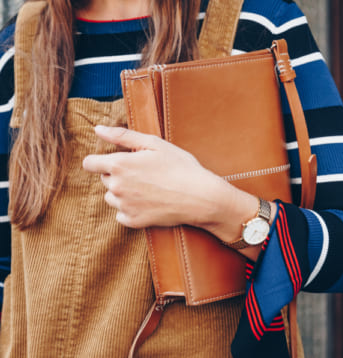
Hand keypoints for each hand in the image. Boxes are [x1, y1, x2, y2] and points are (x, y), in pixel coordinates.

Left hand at [82, 125, 240, 228]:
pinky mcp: (133, 221)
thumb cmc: (181, 166)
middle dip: (118, 175)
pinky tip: (149, 202)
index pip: (89, 163)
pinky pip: (121, 214)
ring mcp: (124, 206)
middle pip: (104, 180)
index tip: (115, 161)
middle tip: (144, 173)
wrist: (201, 197)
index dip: (100, 161)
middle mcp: (117, 187)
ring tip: (148, 188)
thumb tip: (97, 129)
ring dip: (123, 193)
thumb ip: (122, 136)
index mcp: (119, 165)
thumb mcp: (154, 144)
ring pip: (112, 198)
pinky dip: (131, 209)